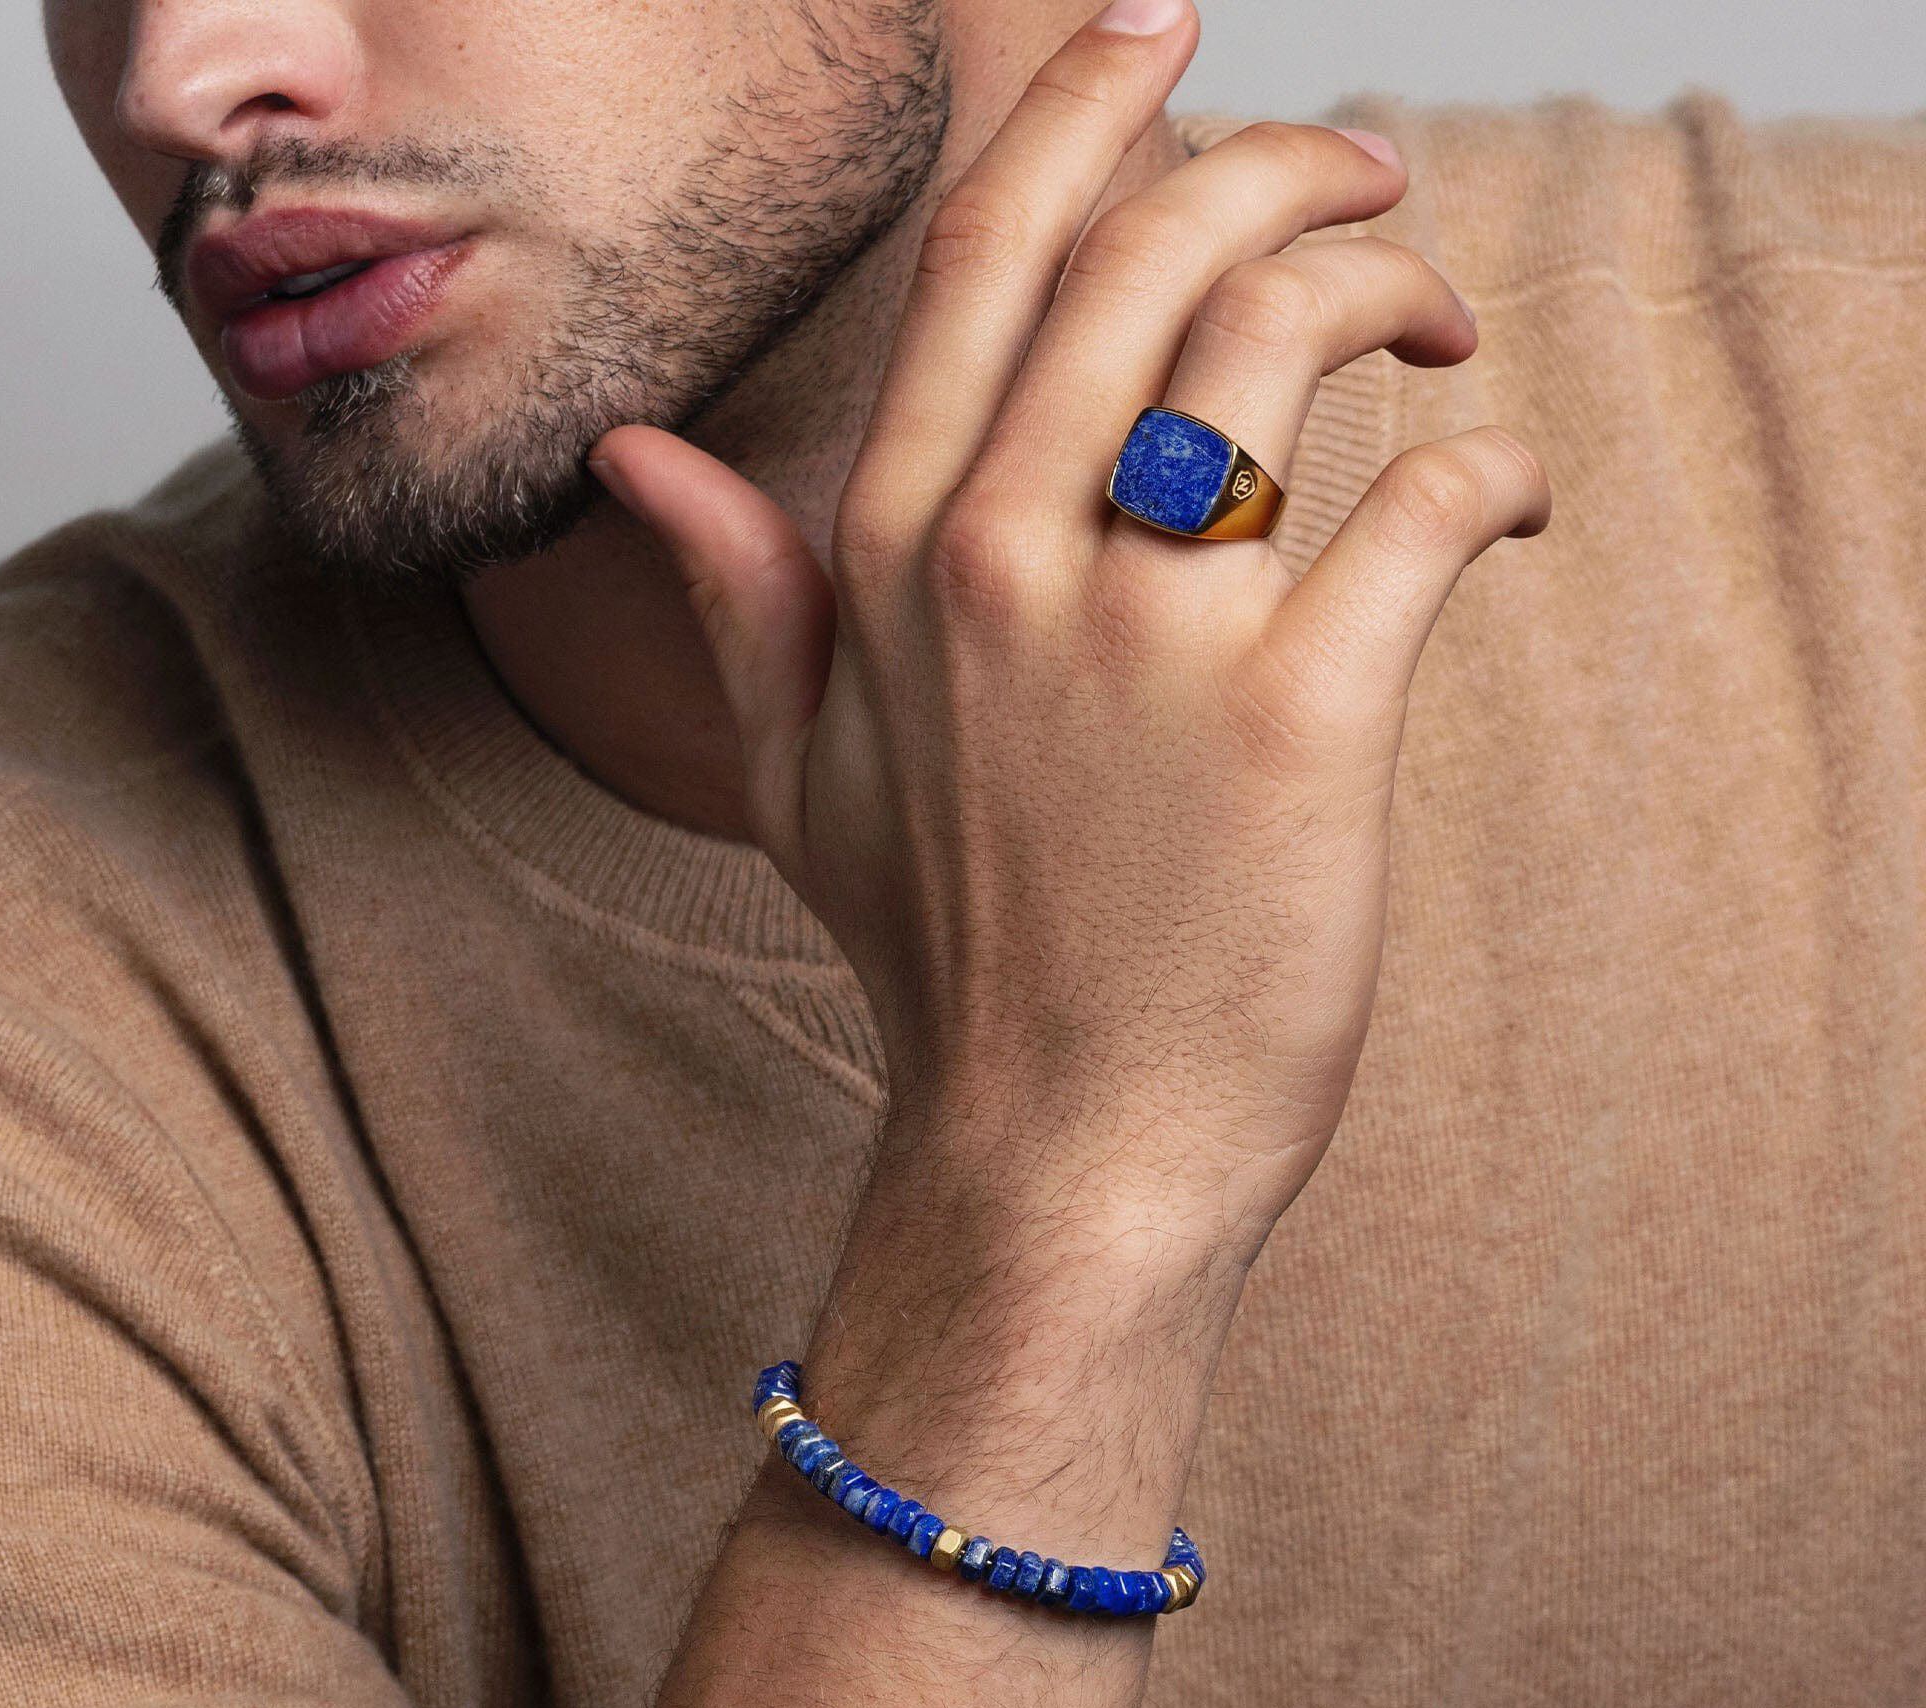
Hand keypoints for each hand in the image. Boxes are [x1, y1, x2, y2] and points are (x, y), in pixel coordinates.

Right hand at [589, 0, 1549, 1275]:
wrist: (1062, 1157)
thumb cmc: (953, 968)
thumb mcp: (799, 778)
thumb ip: (738, 595)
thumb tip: (638, 461)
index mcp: (892, 552)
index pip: (994, 246)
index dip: (1090, 98)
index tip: (1170, 27)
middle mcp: (1003, 558)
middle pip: (1162, 240)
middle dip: (1288, 162)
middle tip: (1370, 185)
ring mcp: (1150, 636)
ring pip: (1292, 332)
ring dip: (1396, 285)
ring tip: (1439, 331)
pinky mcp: (1303, 716)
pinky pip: (1430, 501)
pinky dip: (1494, 466)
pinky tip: (1506, 499)